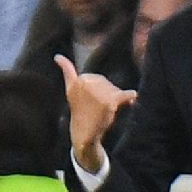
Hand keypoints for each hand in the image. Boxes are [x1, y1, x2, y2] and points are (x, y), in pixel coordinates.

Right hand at [55, 54, 134, 172]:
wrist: (84, 134)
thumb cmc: (80, 111)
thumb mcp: (71, 91)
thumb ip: (67, 71)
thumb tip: (57, 57)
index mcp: (77, 82)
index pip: (90, 77)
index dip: (79, 75)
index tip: (62, 62)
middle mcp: (86, 84)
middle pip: (105, 82)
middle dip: (107, 92)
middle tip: (100, 107)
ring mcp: (98, 93)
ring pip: (114, 89)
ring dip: (115, 98)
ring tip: (108, 110)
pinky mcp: (109, 101)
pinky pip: (124, 95)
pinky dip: (129, 96)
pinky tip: (133, 95)